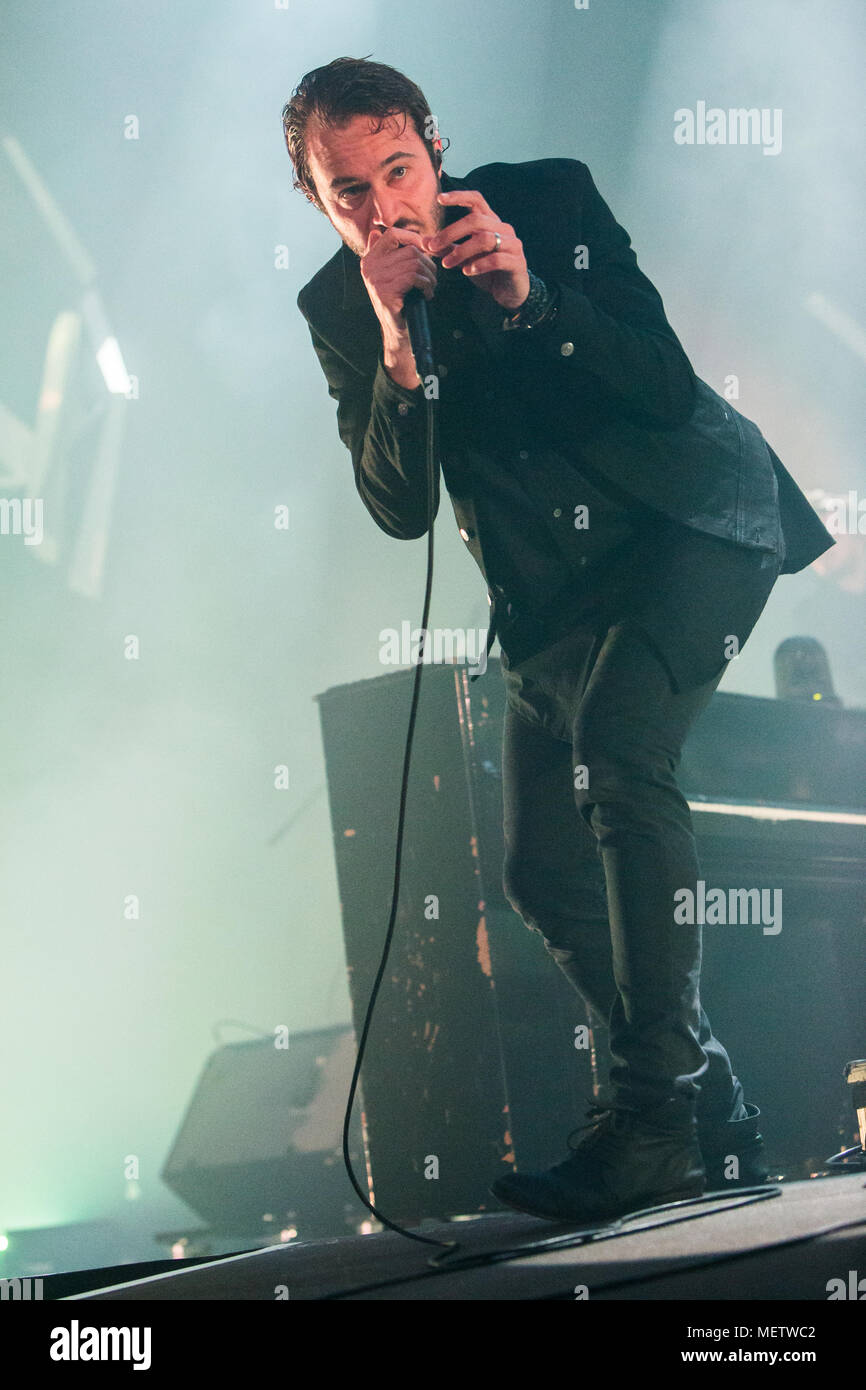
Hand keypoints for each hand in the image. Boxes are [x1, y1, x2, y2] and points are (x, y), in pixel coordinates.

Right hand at [360, 226, 437, 337]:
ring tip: (430, 287)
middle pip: (409, 250)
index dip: (413, 237)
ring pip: (414, 263)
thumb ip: (383, 253)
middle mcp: (369, 267)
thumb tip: (376, 230)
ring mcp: (376, 279)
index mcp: (370, 259)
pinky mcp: (385, 292)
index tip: (427, 248)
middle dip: (428, 263)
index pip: (392, 234)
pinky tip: (426, 295)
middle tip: (432, 278)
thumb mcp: (388, 274)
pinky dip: (426, 285)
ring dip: (429, 276)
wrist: (396, 330)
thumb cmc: (398, 300)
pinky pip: (414, 278)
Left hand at [423, 190, 530, 311]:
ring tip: (447, 264)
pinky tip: (467, 272)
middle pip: (475, 220)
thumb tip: (424, 242)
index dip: (458, 196)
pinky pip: (496, 259)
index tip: (439, 198)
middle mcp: (503, 228)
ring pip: (484, 239)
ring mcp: (512, 244)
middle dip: (451, 233)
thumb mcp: (464, 259)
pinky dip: (479, 265)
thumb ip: (447, 249)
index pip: (476, 200)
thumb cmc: (487, 271)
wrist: (510, 292)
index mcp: (490, 222)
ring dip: (461, 251)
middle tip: (432, 246)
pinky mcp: (517, 262)